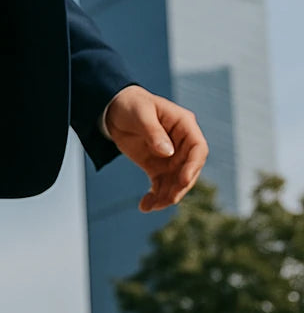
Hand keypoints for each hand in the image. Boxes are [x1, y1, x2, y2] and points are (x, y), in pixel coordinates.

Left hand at [103, 85, 208, 212]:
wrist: (114, 111)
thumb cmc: (131, 105)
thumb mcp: (141, 115)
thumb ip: (154, 133)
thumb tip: (168, 152)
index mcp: (184, 125)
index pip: (198, 148)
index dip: (194, 166)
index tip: (184, 180)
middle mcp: (181, 143)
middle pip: (189, 170)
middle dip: (179, 187)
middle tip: (166, 200)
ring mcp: (171, 157)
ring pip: (175, 182)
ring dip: (166, 196)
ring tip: (149, 207)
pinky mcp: (157, 167)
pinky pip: (160, 185)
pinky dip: (155, 197)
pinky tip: (145, 206)